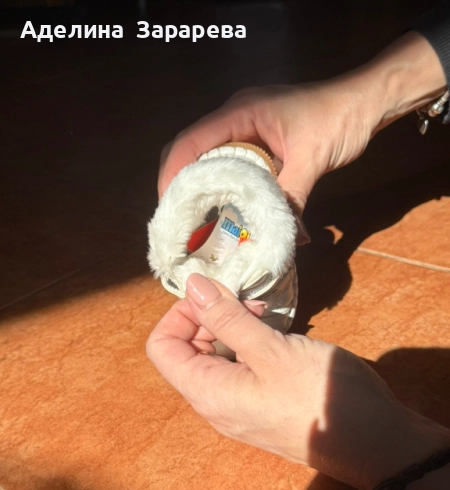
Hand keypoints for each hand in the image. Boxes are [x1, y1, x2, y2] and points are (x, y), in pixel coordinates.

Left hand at [147, 274, 447, 489]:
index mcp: (207, 392)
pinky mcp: (262, 404)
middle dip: (209, 317)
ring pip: (217, 358)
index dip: (179, 314)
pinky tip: (277, 334)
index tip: (214, 297)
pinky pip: (240, 369)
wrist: (373, 442)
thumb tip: (192, 284)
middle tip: (247, 301)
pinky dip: (250, 345)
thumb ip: (227, 317)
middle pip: (188, 351)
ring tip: (266, 313)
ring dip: (233, 328)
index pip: (162, 347)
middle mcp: (216, 403)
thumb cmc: (318, 394)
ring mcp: (240, 407)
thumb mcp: (271, 349)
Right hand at [158, 80, 373, 243]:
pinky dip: (221, 184)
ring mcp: (244, 126)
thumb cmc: (339, 118)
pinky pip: (227, 161)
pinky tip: (225, 207)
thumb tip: (288, 241)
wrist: (366, 100)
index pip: (190, 142)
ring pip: (206, 156)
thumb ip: (292, 198)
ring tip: (196, 219)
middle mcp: (235, 117)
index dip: (173, 175)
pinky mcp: (256, 138)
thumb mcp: (313, 159)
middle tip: (181, 220)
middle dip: (179, 184)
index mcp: (240, 113)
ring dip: (199, 186)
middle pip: (189, 149)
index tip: (169, 209)